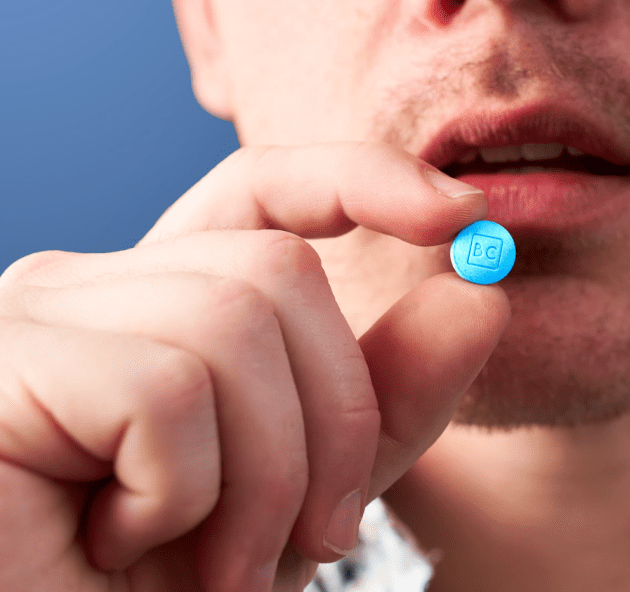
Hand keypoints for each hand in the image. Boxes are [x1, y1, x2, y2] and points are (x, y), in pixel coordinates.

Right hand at [0, 143, 509, 591]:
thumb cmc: (178, 587)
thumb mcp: (313, 486)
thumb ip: (388, 395)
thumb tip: (482, 296)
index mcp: (161, 299)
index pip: (265, 190)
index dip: (363, 180)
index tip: (466, 215)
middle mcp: (91, 285)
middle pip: (278, 268)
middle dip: (339, 415)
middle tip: (322, 537)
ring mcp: (38, 317)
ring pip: (233, 322)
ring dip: (268, 476)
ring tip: (219, 566)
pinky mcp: (5, 366)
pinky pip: (167, 389)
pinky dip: (185, 493)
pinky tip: (121, 545)